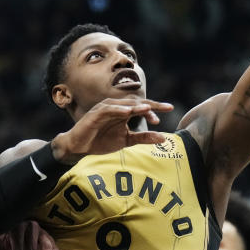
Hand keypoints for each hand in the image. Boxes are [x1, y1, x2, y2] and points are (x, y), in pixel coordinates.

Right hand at [51, 98, 173, 163]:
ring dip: (136, 106)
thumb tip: (163, 138)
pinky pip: (108, 109)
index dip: (156, 108)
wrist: (79, 147)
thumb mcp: (126, 141)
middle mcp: (116, 107)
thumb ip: (143, 138)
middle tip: (166, 107)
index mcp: (124, 111)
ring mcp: (106, 108)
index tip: (170, 109)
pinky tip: (128, 112)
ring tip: (148, 109)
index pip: (143, 107)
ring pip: (124, 104)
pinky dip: (118, 110)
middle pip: (136, 102)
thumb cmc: (101, 141)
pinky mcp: (96, 113)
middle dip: (151, 105)